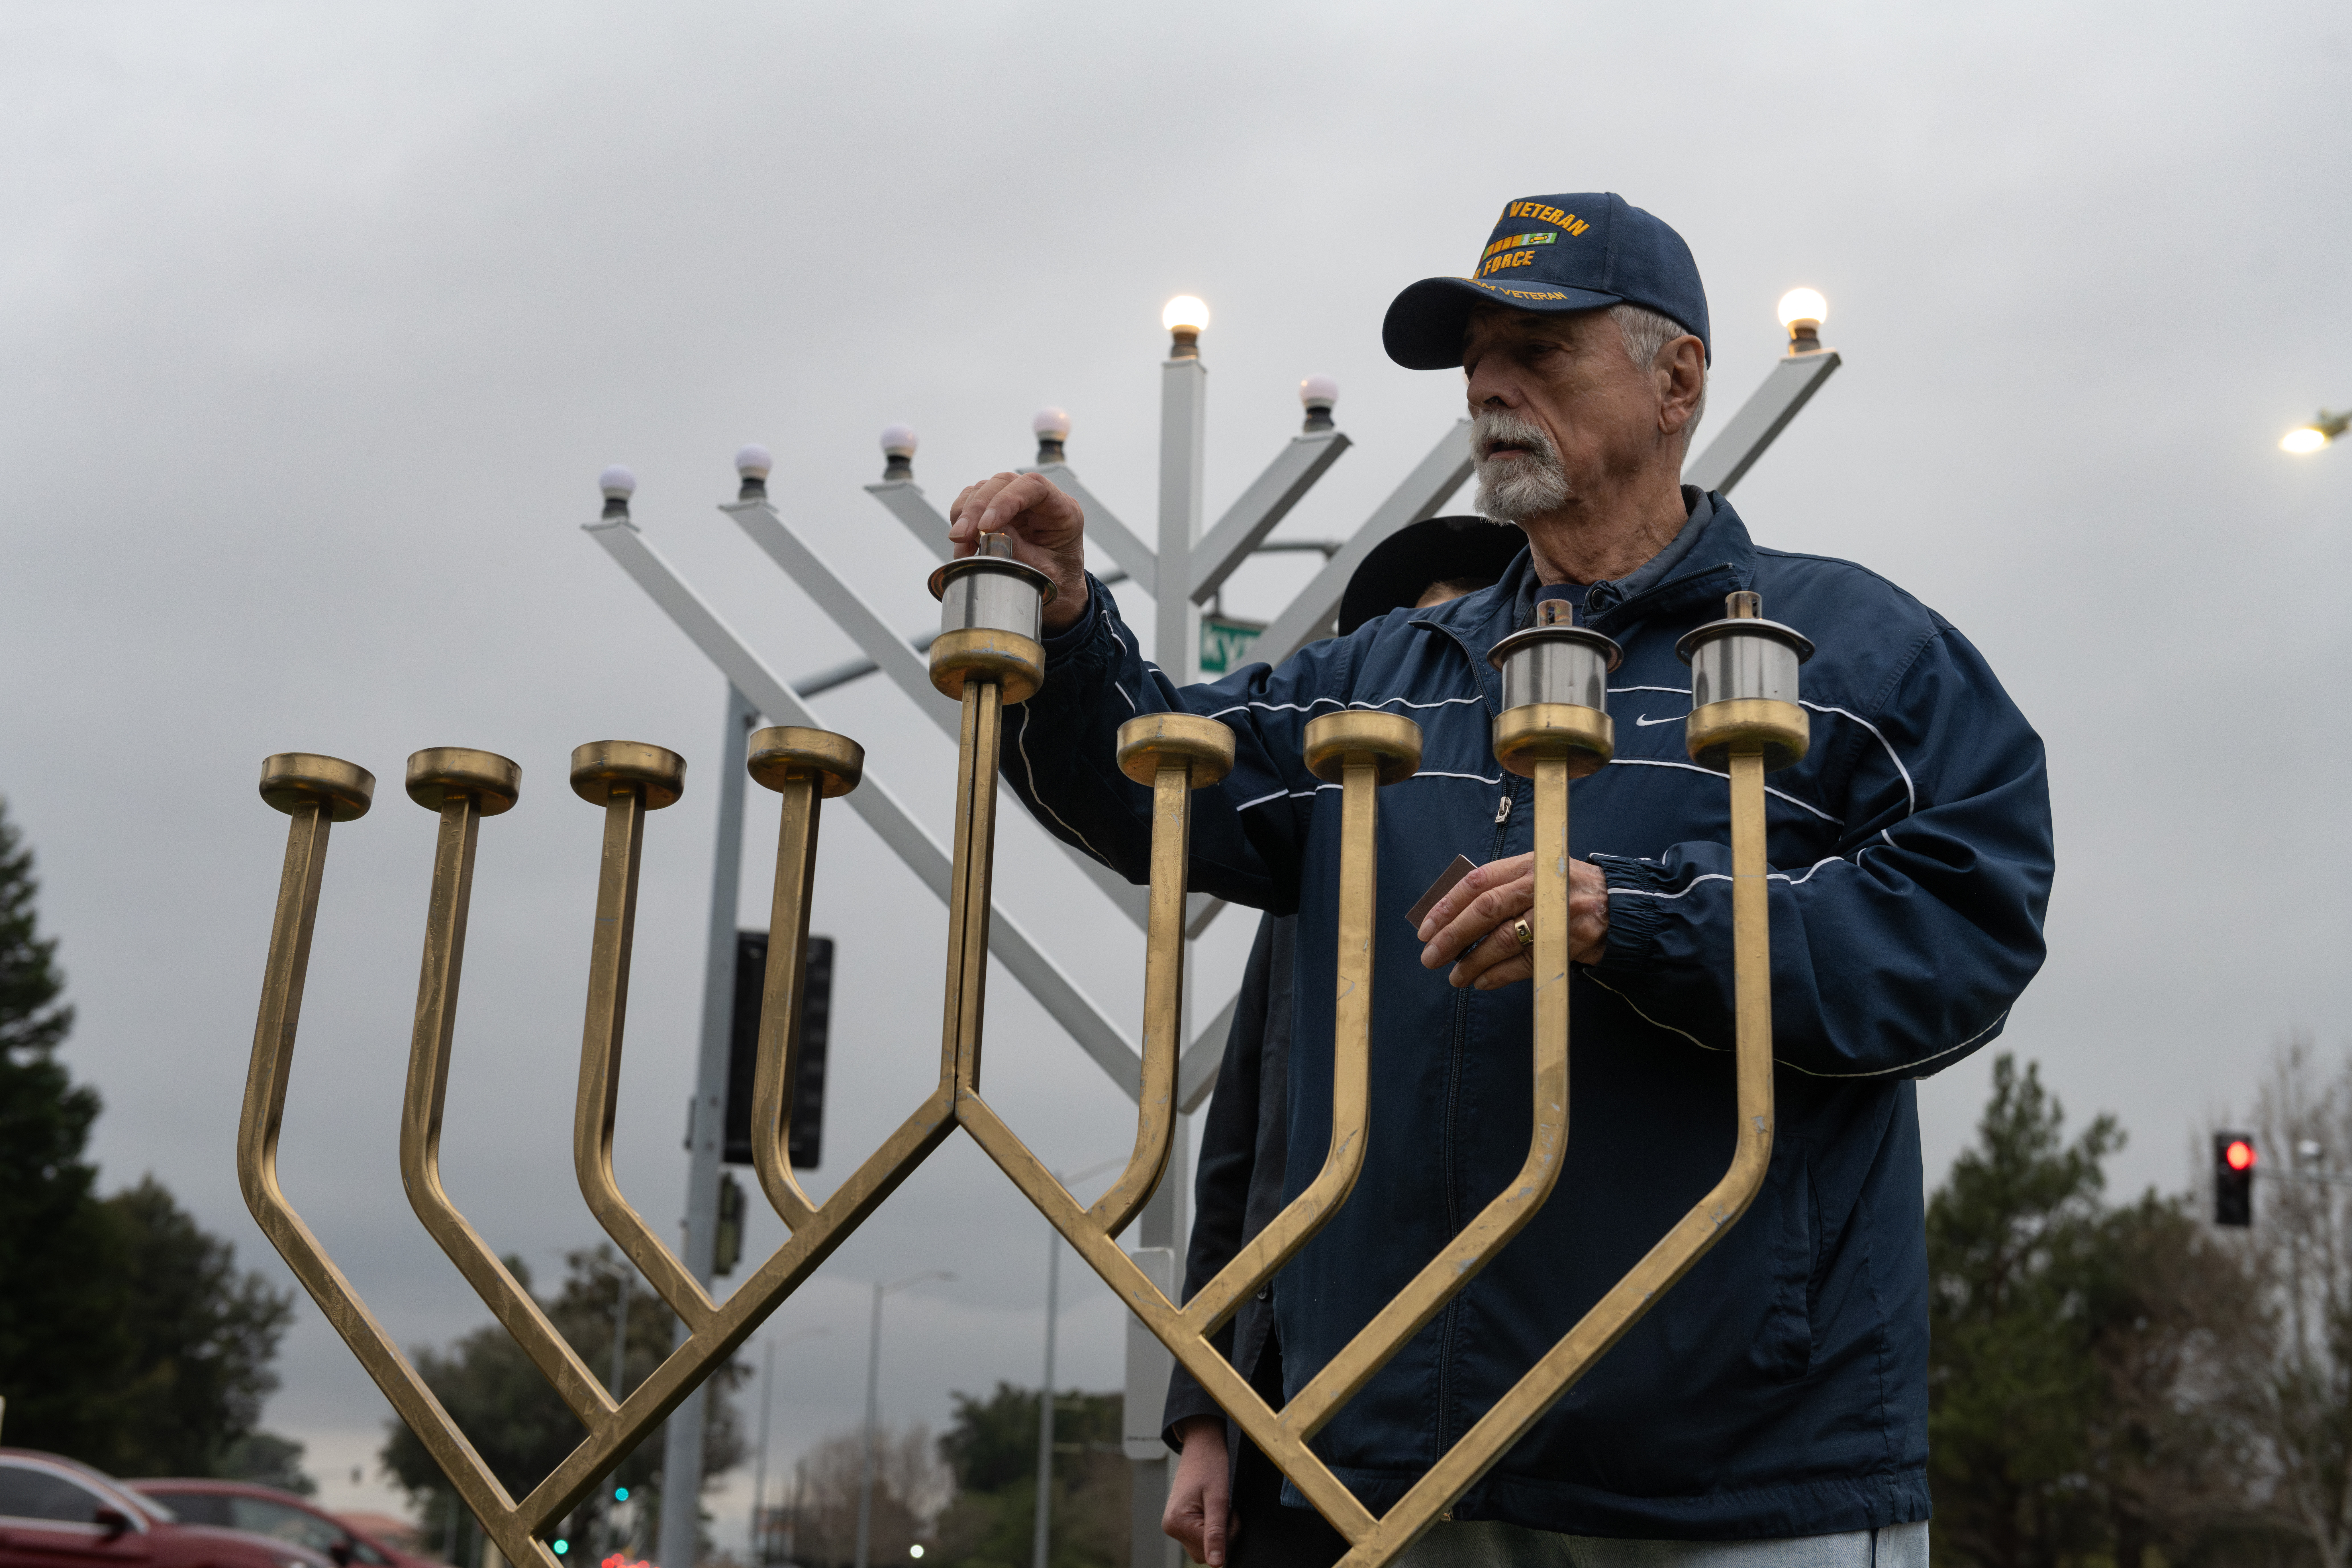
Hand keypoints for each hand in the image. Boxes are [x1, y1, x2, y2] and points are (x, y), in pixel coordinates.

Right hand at [947, 472, 1090, 631]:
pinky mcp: (999, 510)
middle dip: (977, 508)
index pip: (1034, 486)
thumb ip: (1018, 550)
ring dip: (966, 513)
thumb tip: (987, 530)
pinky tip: (961, 540)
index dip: (1005, 500)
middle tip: (961, 535)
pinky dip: (961, 517)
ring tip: (961, 542)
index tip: (985, 526)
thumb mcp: (1043, 571)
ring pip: (984, 488)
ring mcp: (1018, 502)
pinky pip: (973, 500)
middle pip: (1003, 483)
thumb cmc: (1058, 581)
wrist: (1058, 591)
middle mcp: (1040, 500)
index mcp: (1063, 510)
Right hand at [1163, 1416, 1233, 1565]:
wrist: (1203, 1444)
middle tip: (1225, 1507)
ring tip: (1218, 1506)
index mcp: (1176, 1523)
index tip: (1229, 1510)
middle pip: (1205, 1553)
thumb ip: (1217, 1533)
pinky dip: (1211, 1527)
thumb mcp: (1219, 1498)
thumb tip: (1217, 1565)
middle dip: (1222, 1534)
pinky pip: (1200, 1537)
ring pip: (1204, 1547)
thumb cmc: (1212, 1465)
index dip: (1228, 1533)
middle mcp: (1171, 1527)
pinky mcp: (1180, 1522)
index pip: (1209, 1551)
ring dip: (1218, 1531)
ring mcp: (1174, 1525)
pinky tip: (1212, 1508)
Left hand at [1415, 853, 1609, 987]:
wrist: (1619, 905)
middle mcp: (1541, 885)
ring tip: (1455, 976)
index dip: (1447, 906)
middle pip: (1487, 909)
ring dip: (1474, 962)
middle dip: (1453, 936)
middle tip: (1430, 957)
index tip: (1425, 929)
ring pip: (1505, 939)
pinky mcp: (1570, 940)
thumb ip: (1498, 889)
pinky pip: (1527, 961)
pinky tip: (1481, 982)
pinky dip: (1500, 974)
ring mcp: (1557, 913)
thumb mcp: (1534, 876)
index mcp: (1526, 864)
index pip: (1478, 881)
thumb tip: (1450, 919)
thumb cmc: (1563, 891)